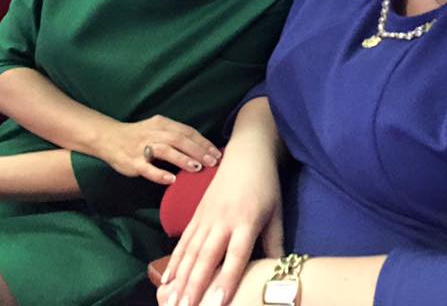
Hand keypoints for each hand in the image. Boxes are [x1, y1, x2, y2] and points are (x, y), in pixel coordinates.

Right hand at [95, 115, 221, 185]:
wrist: (108, 138)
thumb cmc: (139, 135)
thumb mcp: (158, 129)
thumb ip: (176, 136)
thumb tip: (203, 149)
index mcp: (162, 124)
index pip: (187, 131)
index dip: (203, 142)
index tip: (217, 153)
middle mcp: (153, 133)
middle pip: (179, 139)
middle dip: (198, 151)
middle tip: (213, 162)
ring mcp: (142, 147)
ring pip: (165, 151)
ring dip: (182, 159)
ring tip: (197, 168)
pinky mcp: (132, 162)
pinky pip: (147, 168)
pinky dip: (159, 173)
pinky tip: (171, 179)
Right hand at [156, 142, 282, 305]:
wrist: (246, 155)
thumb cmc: (265, 187)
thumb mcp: (276, 214)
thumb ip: (275, 245)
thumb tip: (280, 276)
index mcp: (246, 221)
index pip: (236, 255)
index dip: (226, 280)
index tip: (217, 304)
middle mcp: (222, 220)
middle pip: (206, 257)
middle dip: (194, 286)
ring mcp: (206, 217)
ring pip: (190, 252)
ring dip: (180, 279)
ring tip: (172, 302)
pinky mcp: (196, 214)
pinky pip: (183, 241)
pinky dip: (174, 261)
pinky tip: (165, 280)